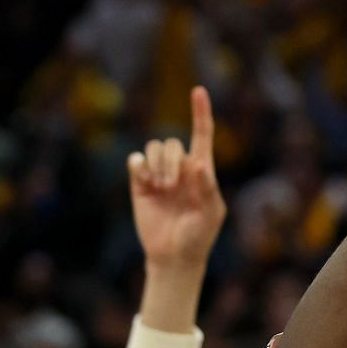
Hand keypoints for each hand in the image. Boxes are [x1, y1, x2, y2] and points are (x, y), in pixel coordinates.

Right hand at [128, 87, 226, 270]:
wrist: (174, 256)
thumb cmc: (199, 236)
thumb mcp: (210, 214)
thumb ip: (207, 189)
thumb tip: (198, 165)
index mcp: (202, 171)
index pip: (202, 135)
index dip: (200, 113)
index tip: (198, 91)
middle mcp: (180, 168)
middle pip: (172, 144)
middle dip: (171, 161)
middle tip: (171, 185)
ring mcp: (159, 175)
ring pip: (154, 148)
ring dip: (157, 164)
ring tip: (160, 186)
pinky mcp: (140, 184)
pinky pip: (136, 161)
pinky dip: (139, 166)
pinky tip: (145, 181)